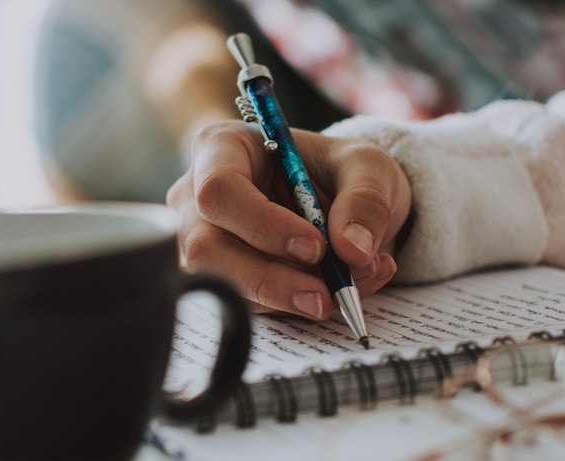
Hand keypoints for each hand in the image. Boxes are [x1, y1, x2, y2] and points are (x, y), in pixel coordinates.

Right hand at [167, 121, 411, 319]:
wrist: (342, 202)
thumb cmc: (339, 170)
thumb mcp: (367, 166)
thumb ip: (365, 200)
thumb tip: (353, 251)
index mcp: (222, 148)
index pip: (219, 189)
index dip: (264, 224)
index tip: (315, 246)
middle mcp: (197, 196)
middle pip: (207, 248)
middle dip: (269, 279)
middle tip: (325, 295)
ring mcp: (202, 241)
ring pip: (226, 284)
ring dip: (289, 297)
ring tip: (346, 288)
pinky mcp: (223, 277)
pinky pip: (249, 304)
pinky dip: (297, 306)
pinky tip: (338, 291)